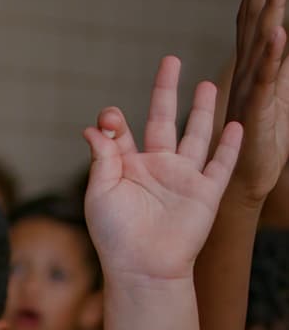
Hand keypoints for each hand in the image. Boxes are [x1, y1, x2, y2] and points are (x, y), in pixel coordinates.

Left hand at [83, 57, 242, 281]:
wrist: (143, 268)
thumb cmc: (115, 236)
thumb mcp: (101, 192)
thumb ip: (102, 157)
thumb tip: (94, 127)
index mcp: (127, 169)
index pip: (121, 135)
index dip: (113, 122)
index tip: (109, 118)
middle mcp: (156, 169)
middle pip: (163, 121)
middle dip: (166, 91)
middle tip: (171, 61)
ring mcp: (183, 179)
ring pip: (196, 136)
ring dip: (202, 111)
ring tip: (207, 84)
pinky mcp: (205, 193)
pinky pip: (221, 164)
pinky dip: (230, 145)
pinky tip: (236, 124)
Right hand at [225, 0, 288, 206]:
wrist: (242, 186)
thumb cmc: (255, 146)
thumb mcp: (275, 98)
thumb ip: (280, 70)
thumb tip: (285, 42)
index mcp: (248, 72)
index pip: (251, 25)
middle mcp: (244, 77)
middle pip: (252, 25)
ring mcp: (249, 93)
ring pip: (259, 44)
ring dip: (269, 11)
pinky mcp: (257, 112)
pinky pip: (266, 81)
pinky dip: (273, 57)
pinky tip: (280, 34)